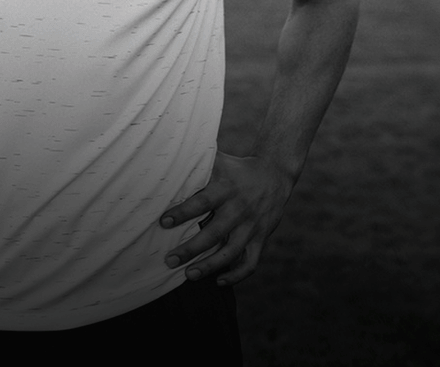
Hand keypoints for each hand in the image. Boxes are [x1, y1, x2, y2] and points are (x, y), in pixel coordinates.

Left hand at [159, 152, 293, 285]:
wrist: (276, 174)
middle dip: (191, 249)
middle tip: (169, 260)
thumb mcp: (221, 162)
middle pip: (215, 233)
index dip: (183, 212)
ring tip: (189, 275)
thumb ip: (198, 162)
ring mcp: (252, 226)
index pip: (203, 202)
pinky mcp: (261, 238)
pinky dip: (236, 275)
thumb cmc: (238, 169)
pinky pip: (251, 262)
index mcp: (227, 188)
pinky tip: (218, 281)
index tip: (163, 222)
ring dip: (210, 266)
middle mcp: (240, 208)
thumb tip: (168, 157)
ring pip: (231, 252)